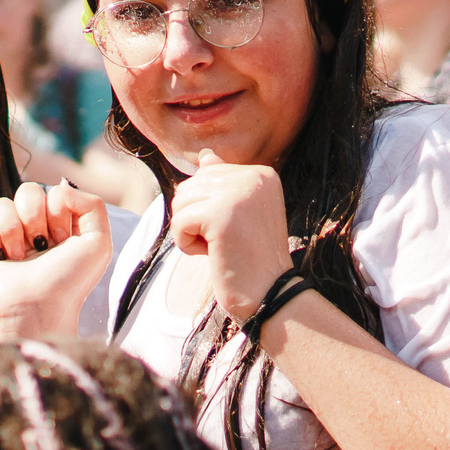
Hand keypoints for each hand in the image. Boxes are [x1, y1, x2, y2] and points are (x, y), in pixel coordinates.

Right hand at [0, 181, 117, 341]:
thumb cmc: (70, 282)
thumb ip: (92, 204)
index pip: (53, 193)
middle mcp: (32, 229)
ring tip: (19, 257)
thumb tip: (60, 187)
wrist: (38, 311)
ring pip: (1, 204)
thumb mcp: (99, 243)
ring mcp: (6, 238)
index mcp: (59, 225)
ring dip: (12, 231)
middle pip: (27, 191)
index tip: (62, 241)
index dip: (58, 212)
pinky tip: (0, 256)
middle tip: (41, 246)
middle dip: (35, 216)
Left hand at [169, 152, 295, 322]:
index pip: (207, 175)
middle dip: (196, 218)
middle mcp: (253, 176)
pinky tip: (212, 255)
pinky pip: (179, 221)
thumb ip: (224, 183)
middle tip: (226, 242)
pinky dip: (187, 244)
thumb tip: (206, 155)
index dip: (208, 208)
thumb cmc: (251, 259)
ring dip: (191, 231)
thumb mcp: (240, 213)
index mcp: (262, 174)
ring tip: (220, 248)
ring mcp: (238, 192)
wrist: (269, 294)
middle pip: (190, 185)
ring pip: (181, 201)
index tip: (236, 231)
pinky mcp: (221, 213)